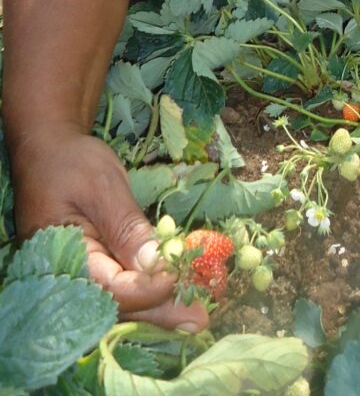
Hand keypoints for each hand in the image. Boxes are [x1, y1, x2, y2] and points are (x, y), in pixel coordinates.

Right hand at [9, 128, 207, 331]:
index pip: (110, 288)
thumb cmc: (73, 163)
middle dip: (160, 310)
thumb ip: (127, 228)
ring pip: (121, 300)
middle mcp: (68, 276)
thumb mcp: (103, 188)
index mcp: (63, 258)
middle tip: (199, 317)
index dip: (148, 287)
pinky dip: (147, 291)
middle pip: (117, 303)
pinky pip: (120, 286)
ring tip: (196, 314)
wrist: (50, 151)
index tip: (180, 275)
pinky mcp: (93, 266)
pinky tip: (176, 297)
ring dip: (158, 306)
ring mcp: (79, 274)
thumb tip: (156, 265)